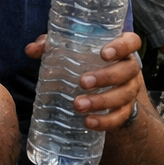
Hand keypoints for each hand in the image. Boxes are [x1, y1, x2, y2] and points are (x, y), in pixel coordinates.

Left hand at [25, 30, 142, 130]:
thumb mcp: (71, 50)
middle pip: (128, 70)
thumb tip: (31, 49)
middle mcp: (130, 68)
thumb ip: (52, 45)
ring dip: (102, 101)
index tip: (104, 53)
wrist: (104, 90)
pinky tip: (88, 122)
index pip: (132, 41)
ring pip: (124, 95)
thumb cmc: (86, 62)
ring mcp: (130, 90)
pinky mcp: (125, 110)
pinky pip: (120, 117)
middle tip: (82, 82)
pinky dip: (105, 121)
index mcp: (121, 48)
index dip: (122, 46)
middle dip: (106, 77)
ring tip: (78, 105)